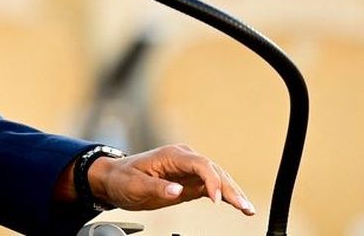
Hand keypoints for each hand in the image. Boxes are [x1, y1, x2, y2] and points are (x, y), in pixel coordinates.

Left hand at [88, 144, 255, 215]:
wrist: (115, 179)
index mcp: (172, 155)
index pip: (200, 164)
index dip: (211, 180)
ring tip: (248, 209)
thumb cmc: (123, 178)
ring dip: (233, 193)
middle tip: (244, 207)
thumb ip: (157, 186)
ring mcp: (189, 170)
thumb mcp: (135, 184)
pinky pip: (212, 188)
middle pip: (214, 171)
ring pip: (218, 179)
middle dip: (230, 189)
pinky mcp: (190, 183)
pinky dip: (226, 196)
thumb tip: (177, 190)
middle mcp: (184, 159)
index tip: (216, 200)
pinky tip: (240, 206)